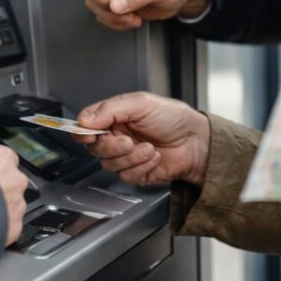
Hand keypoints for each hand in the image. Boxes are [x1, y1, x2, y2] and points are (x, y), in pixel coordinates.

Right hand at [73, 92, 210, 186]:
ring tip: (150, 148)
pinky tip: (155, 158)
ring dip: (132, 157)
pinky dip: (142, 167)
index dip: (83, 132)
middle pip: (95, 149)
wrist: (197, 141)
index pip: (86, 126)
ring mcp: (126, 156)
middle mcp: (117, 136)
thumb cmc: (174, 118)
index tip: (90, 135)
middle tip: (129, 141)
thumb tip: (85, 119)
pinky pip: (126, 176)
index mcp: (115, 117)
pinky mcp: (136, 173)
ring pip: (109, 165)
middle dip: (112, 147)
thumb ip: (111, 109)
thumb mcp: (142, 103)